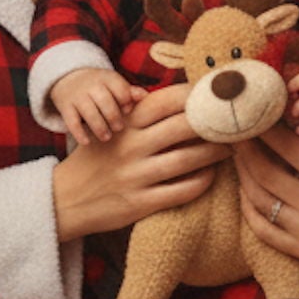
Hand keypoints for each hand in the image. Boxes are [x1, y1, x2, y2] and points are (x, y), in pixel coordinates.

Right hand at [51, 84, 228, 240]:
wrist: (64, 199)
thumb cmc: (97, 158)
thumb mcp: (112, 128)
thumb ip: (142, 114)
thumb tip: (186, 97)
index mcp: (125, 123)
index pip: (167, 100)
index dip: (197, 95)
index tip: (217, 94)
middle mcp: (131, 146)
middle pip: (184, 126)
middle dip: (214, 123)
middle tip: (234, 122)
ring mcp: (136, 175)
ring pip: (189, 159)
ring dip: (216, 152)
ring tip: (230, 148)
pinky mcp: (140, 203)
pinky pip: (183, 190)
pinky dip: (203, 181)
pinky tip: (210, 174)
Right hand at [52, 68, 144, 145]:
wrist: (68, 78)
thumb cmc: (100, 86)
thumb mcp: (114, 84)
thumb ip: (129, 92)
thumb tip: (145, 97)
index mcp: (107, 78)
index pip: (119, 88)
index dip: (126, 101)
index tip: (128, 112)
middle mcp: (91, 85)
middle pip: (104, 100)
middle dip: (113, 116)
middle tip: (119, 128)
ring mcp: (77, 96)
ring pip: (88, 112)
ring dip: (99, 126)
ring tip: (106, 137)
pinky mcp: (65, 107)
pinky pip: (71, 121)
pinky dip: (79, 133)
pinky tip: (86, 142)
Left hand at [234, 124, 298, 261]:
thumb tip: (290, 112)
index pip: (289, 149)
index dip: (267, 132)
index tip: (254, 119)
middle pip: (266, 174)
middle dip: (246, 151)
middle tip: (236, 135)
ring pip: (259, 200)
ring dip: (243, 175)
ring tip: (238, 158)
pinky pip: (262, 228)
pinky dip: (248, 207)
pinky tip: (244, 188)